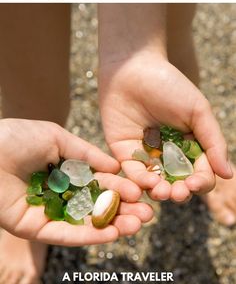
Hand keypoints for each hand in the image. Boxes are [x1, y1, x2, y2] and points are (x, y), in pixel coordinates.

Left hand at [0, 119, 152, 244]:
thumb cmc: (17, 137)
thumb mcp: (57, 137)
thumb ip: (87, 154)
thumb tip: (116, 165)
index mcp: (63, 170)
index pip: (98, 181)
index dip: (120, 187)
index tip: (142, 191)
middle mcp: (58, 193)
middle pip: (95, 205)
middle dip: (123, 210)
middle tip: (148, 215)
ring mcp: (47, 211)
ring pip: (84, 223)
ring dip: (112, 226)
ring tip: (138, 226)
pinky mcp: (34, 227)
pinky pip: (65, 234)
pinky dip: (89, 236)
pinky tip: (112, 233)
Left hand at [99, 51, 231, 202]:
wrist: (132, 67)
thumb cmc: (169, 84)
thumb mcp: (198, 111)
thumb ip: (213, 142)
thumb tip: (229, 174)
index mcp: (190, 144)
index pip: (199, 172)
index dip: (200, 182)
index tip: (196, 183)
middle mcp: (169, 153)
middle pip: (177, 183)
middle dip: (179, 192)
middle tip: (178, 193)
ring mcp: (146, 154)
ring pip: (155, 183)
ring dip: (160, 192)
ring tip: (162, 192)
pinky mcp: (123, 152)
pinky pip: (132, 173)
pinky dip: (139, 182)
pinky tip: (147, 182)